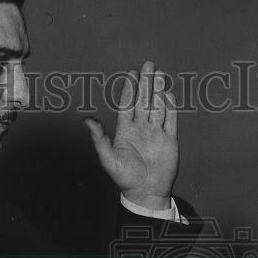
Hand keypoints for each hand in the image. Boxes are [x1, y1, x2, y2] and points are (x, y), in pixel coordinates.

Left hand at [84, 60, 178, 210]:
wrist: (146, 193)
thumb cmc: (125, 178)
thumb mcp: (108, 159)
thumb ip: (99, 138)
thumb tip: (86, 119)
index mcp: (126, 131)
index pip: (128, 104)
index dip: (130, 88)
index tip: (132, 73)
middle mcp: (141, 129)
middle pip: (144, 100)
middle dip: (146, 82)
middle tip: (148, 64)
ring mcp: (156, 133)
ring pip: (158, 106)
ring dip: (158, 90)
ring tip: (159, 73)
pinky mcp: (170, 140)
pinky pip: (171, 119)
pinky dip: (170, 106)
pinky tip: (168, 94)